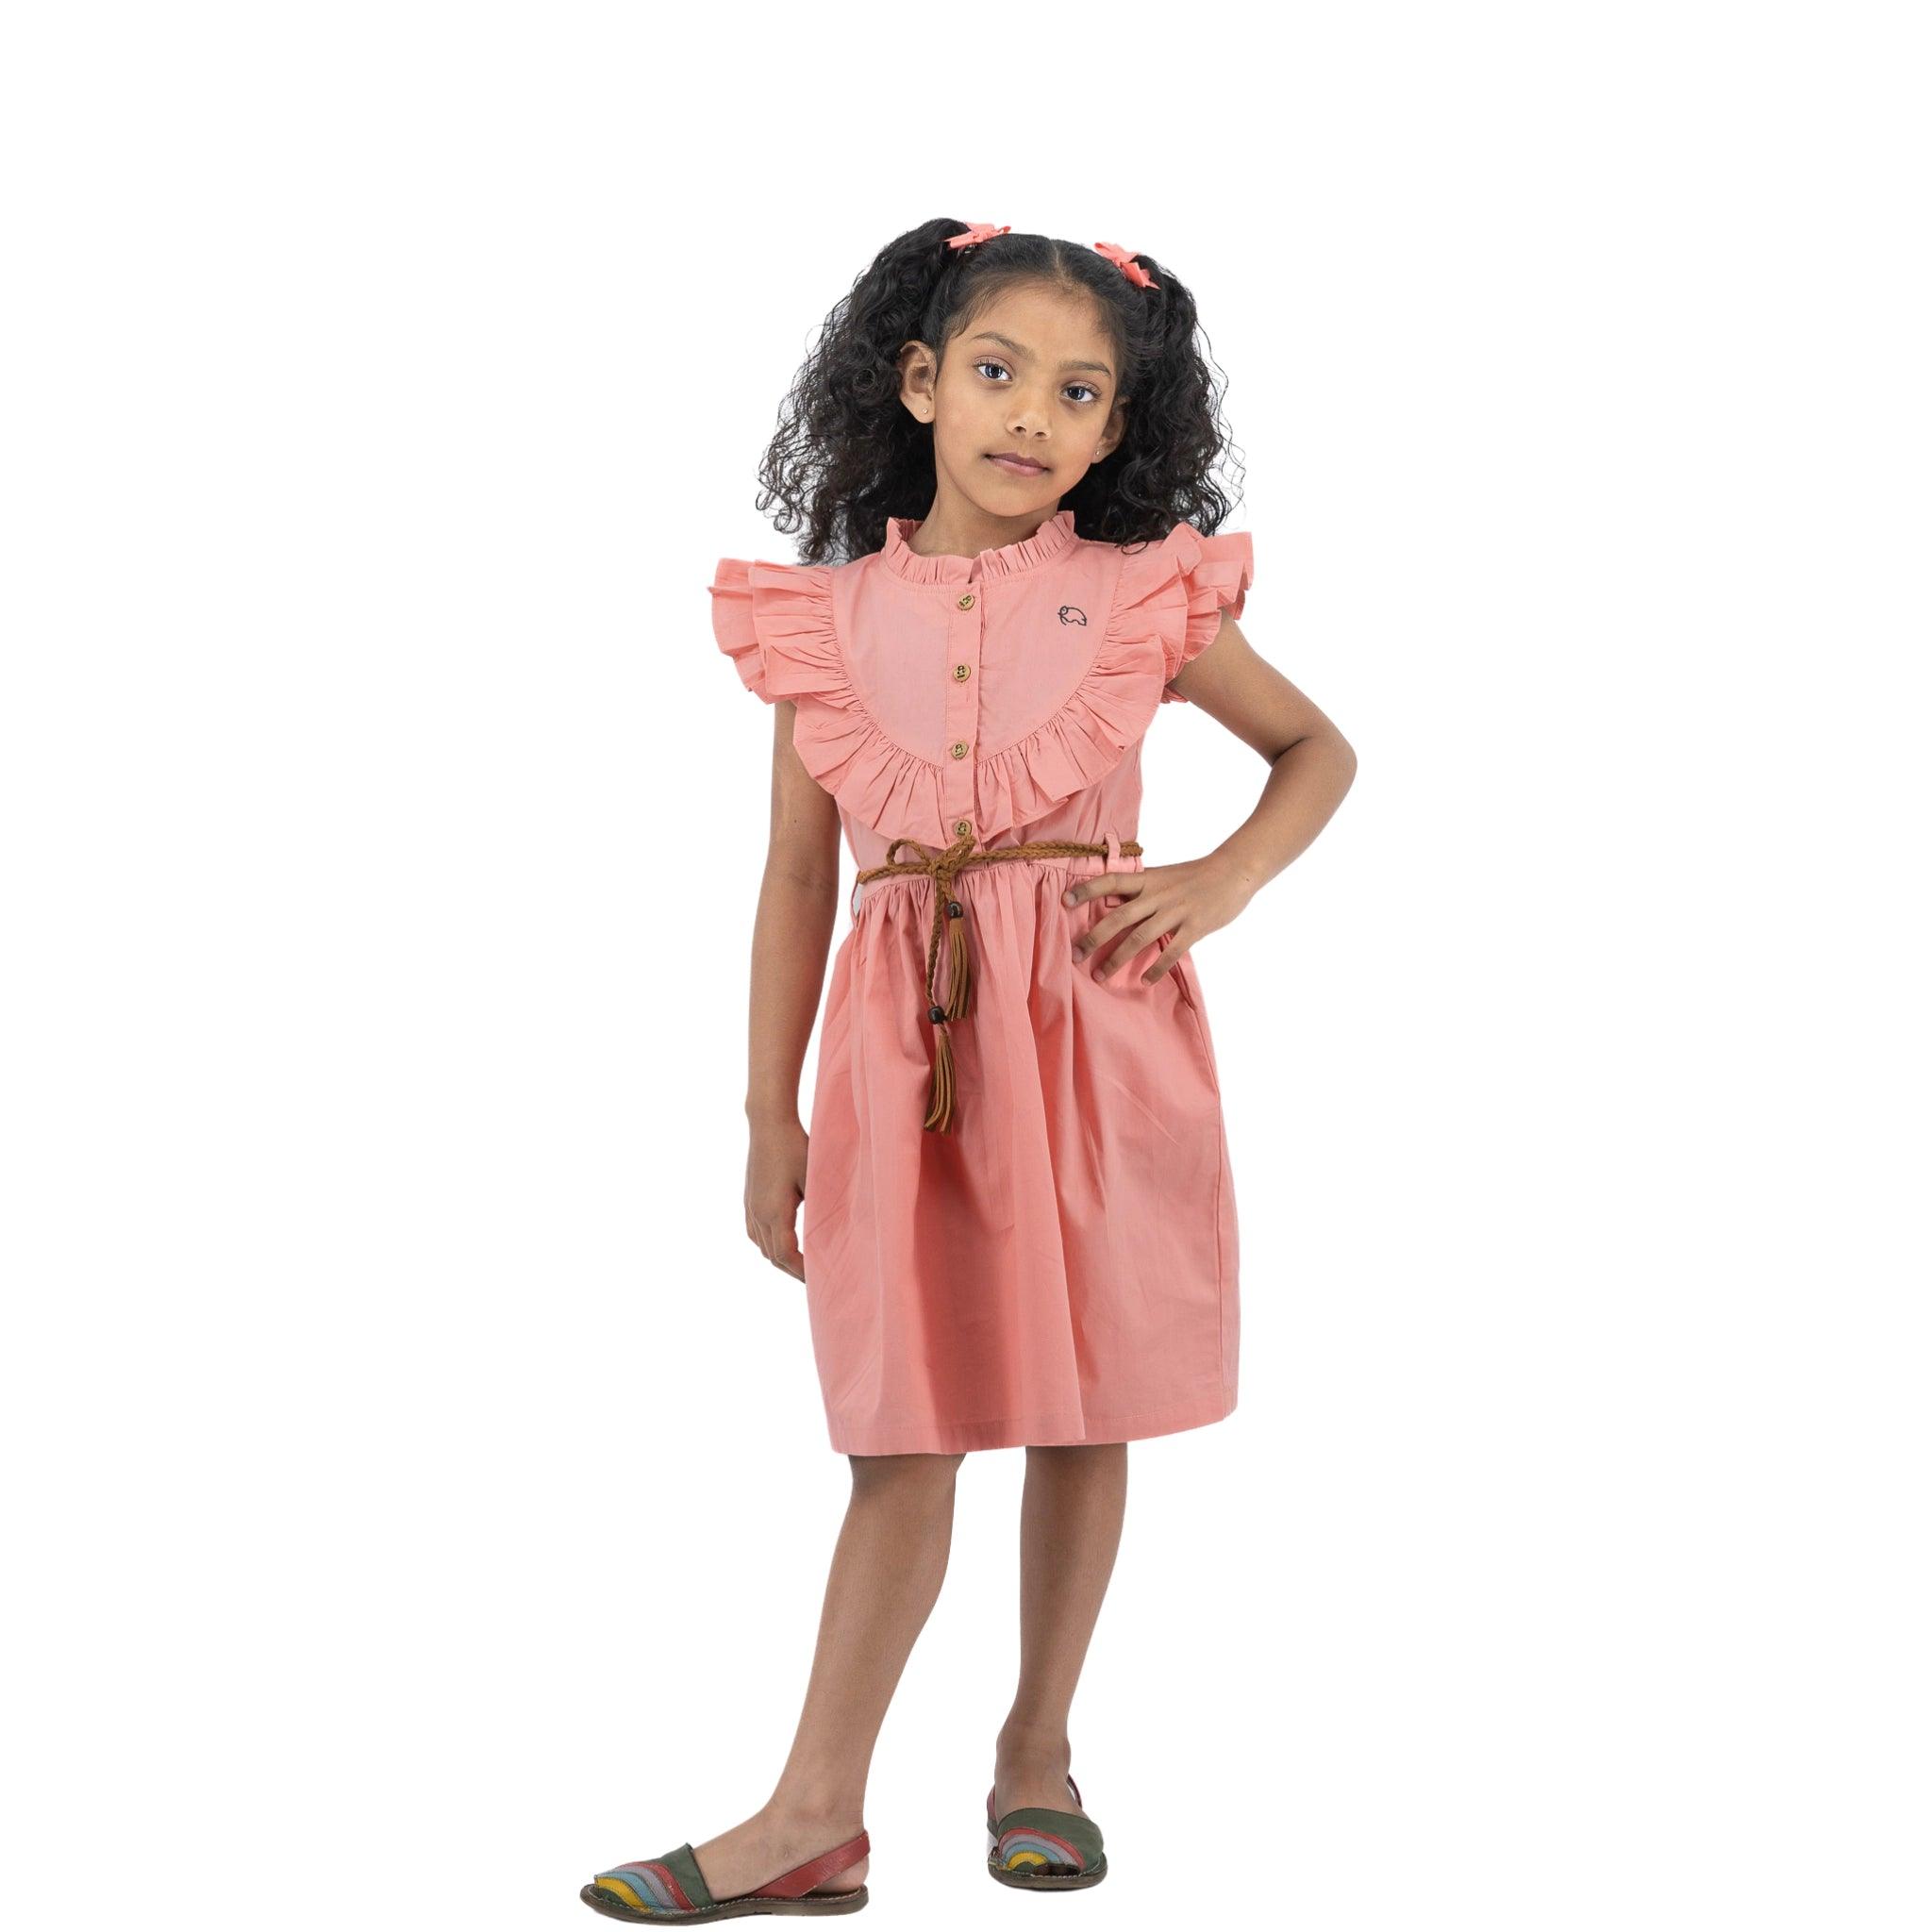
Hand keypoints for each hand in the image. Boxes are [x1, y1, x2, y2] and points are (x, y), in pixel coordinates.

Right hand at [744, 1116, 808, 1280]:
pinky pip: (755, 1233)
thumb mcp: (813, 1179)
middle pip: (772, 1256)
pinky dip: (768, 1244)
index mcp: (774, 1212)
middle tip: (813, 1279)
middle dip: (792, 1270)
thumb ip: (819, 1208)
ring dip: (779, 1258)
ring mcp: (750, 1207)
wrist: (768, 1123)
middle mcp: (758, 1214)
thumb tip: (833, 1234)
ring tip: (799, 1265)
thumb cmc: (796, 1147)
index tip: (818, 1279)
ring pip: (761, 1246)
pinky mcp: (749, 1199)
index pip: (785, 1255)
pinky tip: (781, 1242)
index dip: (801, 1272)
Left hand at [1063, 855, 1255, 985]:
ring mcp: (1176, 911)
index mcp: (1148, 880)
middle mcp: (1158, 895)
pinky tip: (1144, 981)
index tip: (1065, 901)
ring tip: (1101, 975)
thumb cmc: (1194, 875)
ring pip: (1140, 937)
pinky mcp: (1195, 927)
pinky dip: (1157, 968)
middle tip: (1076, 955)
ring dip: (1117, 958)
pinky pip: (1172, 951)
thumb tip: (1110, 902)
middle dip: (1094, 938)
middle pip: (1119, 917)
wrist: (1233, 871)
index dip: (1087, 890)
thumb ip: (1140, 889)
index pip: (1111, 881)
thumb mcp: (1163, 876)